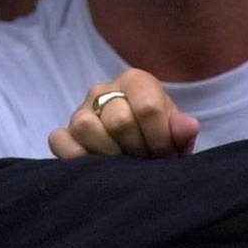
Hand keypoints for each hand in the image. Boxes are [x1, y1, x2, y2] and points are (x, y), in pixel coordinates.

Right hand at [47, 67, 199, 158]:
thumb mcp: (178, 134)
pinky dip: (76, 157)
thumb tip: (187, 126)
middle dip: (138, 150)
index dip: (160, 138)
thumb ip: (182, 130)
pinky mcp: (64, 132)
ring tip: (124, 164)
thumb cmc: (161, 137)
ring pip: (86, 127)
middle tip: (146, 161)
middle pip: (118, 120)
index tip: (167, 154)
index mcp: (135, 82)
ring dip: (109, 155)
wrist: (142, 146)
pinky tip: (98, 166)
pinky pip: (60, 141)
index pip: (147, 107)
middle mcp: (102, 90)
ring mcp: (80, 111)